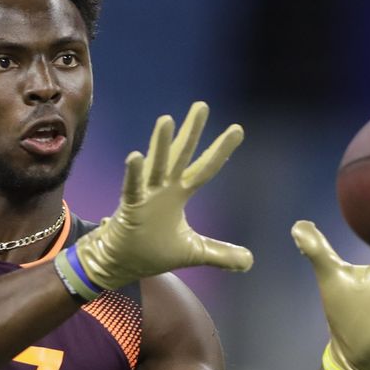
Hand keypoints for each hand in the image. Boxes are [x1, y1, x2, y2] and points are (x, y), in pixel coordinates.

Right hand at [74, 102, 252, 289]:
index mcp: (179, 194)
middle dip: (191, 131)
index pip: (204, 168)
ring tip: (167, 120)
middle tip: (202, 106)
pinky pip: (131, 188)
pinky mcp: (129, 208)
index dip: (221, 150)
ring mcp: (145, 196)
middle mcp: (164, 188)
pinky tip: (135, 156)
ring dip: (160, 144)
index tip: (238, 129)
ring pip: (156, 165)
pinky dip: (133, 174)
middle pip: (181, 155)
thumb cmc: (152, 252)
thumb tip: (249, 262)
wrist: (120, 263)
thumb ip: (221, 254)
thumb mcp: (194, 252)